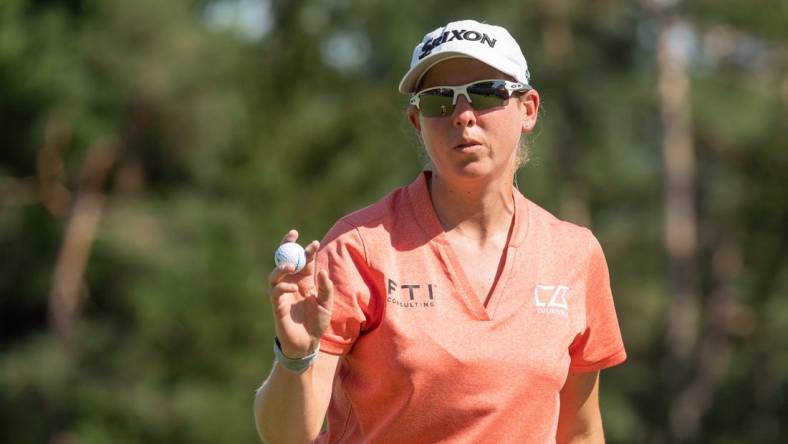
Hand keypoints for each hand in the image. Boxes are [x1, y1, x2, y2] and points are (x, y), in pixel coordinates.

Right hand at [268, 229, 333, 358]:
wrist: (308, 343)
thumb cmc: (317, 323)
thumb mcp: (327, 304)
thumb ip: (326, 288)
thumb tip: (322, 272)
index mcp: (304, 281)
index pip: (303, 261)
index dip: (306, 251)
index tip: (313, 242)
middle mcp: (292, 284)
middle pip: (285, 261)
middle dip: (287, 247)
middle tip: (292, 236)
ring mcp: (283, 294)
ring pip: (275, 274)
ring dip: (281, 266)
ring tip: (290, 265)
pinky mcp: (277, 306)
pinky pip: (275, 292)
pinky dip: (282, 287)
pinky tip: (293, 288)